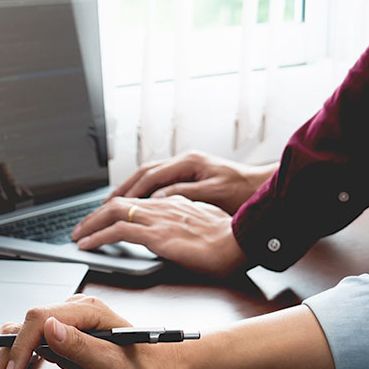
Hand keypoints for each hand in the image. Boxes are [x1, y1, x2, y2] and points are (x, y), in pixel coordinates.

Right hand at [0, 295, 183, 368]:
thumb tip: (49, 328)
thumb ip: (81, 346)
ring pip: (18, 333)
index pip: (38, 318)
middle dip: (1, 356)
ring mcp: (63, 323)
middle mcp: (71, 311)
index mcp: (86, 311)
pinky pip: (26, 342)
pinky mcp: (58, 337)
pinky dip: (8, 357)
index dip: (20, 346)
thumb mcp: (116, 364)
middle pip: (22, 325)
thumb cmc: (145, 367)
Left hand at [70, 196, 248, 275]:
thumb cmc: (229, 239)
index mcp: (173, 203)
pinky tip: (87, 245)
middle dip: (95, 215)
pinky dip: (98, 236)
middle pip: (119, 202)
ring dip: (90, 224)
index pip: (136, 201)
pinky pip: (118, 231)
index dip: (114, 209)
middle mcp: (162, 205)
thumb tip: (178, 232)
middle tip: (80, 228)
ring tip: (77, 236)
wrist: (240, 242)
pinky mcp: (157, 235)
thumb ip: (186, 224)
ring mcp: (158, 218)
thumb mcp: (204, 225)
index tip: (101, 219)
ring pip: (113, 212)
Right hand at [111, 151, 275, 212]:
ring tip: (113, 206)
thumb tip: (156, 198)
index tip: (113, 206)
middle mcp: (185, 161)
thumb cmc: (244, 192)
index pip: (149, 177)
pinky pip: (159, 183)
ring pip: (149, 177)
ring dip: (130, 191)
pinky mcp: (191, 177)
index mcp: (189, 163)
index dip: (129, 193)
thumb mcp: (213, 194)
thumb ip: (183, 194)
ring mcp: (188, 168)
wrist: (265, 188)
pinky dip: (144, 193)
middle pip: (144, 173)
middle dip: (122, 191)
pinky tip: (137, 205)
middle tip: (103, 207)